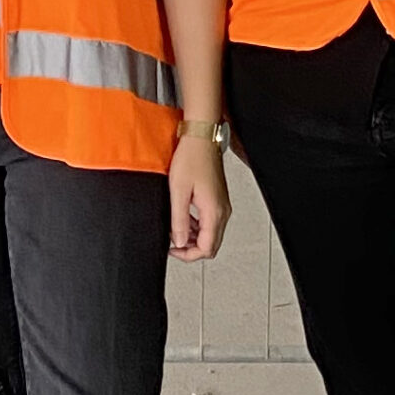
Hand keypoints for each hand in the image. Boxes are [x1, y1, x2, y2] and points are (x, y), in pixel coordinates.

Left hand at [168, 136, 231, 261]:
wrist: (201, 139)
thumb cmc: (191, 158)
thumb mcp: (178, 192)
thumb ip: (179, 221)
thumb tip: (178, 242)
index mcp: (214, 212)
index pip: (206, 248)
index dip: (188, 255)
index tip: (172, 250)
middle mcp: (222, 211)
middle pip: (211, 245)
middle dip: (191, 248)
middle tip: (173, 242)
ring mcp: (222, 205)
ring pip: (211, 234)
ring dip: (193, 237)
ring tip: (175, 228)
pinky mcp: (218, 200)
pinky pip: (210, 222)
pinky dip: (197, 226)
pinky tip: (183, 218)